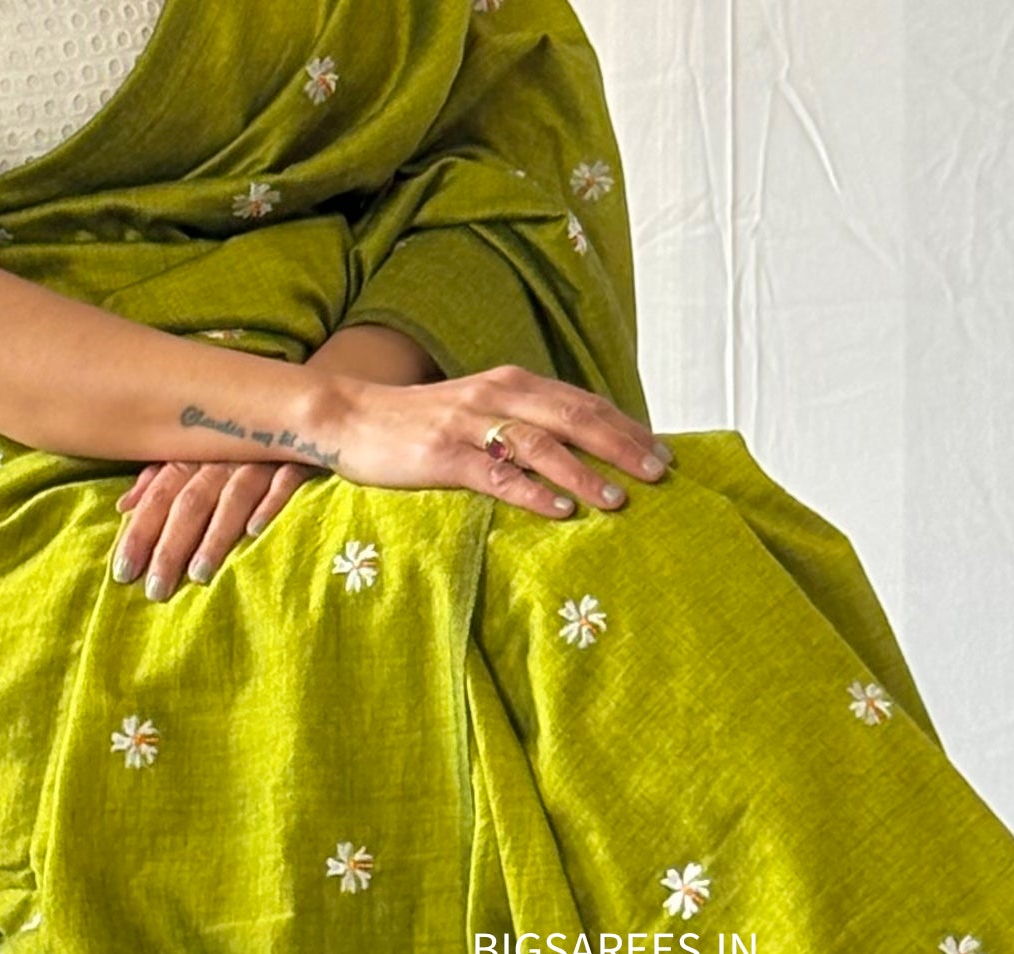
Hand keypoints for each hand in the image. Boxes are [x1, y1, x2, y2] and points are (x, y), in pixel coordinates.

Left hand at [112, 458, 321, 599]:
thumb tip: (124, 506)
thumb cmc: (242, 437)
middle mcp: (222, 456)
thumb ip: (161, 478)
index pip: (159, 497)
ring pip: (232, 497)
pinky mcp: (300, 458)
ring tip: (199, 575)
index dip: (140, 533)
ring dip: (215, 536)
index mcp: (194, 455)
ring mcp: (261, 458)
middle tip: (156, 589)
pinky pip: (284, 481)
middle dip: (170, 546)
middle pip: (190, 503)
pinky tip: (255, 531)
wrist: (302, 403)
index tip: (123, 572)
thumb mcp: (198, 452)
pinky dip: (269, 503)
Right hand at [330, 364, 674, 518]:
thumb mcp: (482, 412)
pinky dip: (530, 491)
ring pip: (539, 444)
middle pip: (573, 417)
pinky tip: (559, 510)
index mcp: (513, 383)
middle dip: (620, 445)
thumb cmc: (423, 424)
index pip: (583, 402)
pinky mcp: (443, 455)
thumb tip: (579, 450)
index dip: (626, 427)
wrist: (349, 417)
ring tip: (618, 500)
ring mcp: (469, 424)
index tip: (663, 454)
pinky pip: (495, 474)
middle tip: (659, 474)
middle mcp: (497, 395)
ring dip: (583, 472)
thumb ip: (526, 423)